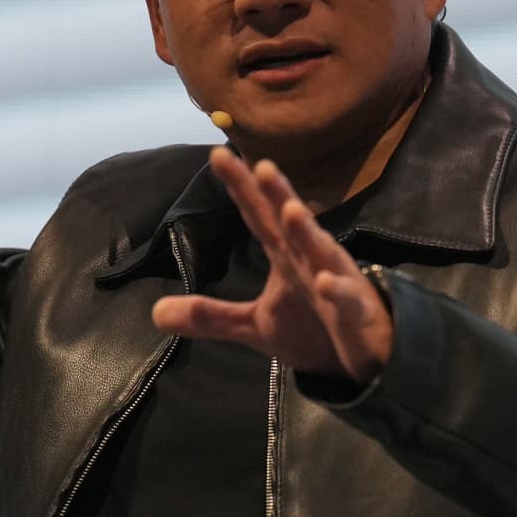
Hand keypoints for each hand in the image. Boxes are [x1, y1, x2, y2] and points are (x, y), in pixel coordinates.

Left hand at [150, 147, 392, 381]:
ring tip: (292, 209)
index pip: (258, 216)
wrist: (362, 360)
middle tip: (260, 165)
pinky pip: (347, 300)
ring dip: (308, 232)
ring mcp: (335, 282)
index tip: (218, 156)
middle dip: (277, 194)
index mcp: (285, 256)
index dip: (240, 188)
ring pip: (322, 252)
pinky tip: (325, 282)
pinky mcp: (355, 312)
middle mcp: (309, 260)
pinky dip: (338, 290)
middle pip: (289, 222)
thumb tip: (154, 314)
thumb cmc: (312, 330)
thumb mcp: (253, 325)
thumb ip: (209, 315)